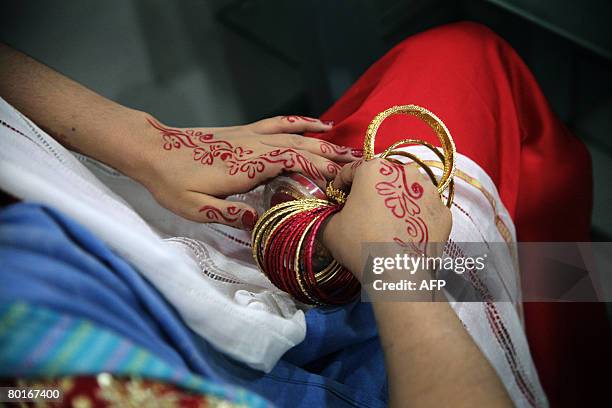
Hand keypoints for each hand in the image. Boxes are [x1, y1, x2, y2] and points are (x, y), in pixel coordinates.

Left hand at [133, 115, 361, 229]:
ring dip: (324, 140)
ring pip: (295, 134)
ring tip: (349, 148)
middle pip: (301, 146)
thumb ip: (228, 214)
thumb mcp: (194, 207)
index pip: (293, 162)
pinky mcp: (246, 132)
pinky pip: (280, 124)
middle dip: (332, 156)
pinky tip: (318, 123)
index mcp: (246, 166)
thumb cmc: (172, 182)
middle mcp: (254, 146)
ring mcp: (251, 136)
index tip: (343, 179)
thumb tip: (260, 224)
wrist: (153, 150)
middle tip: (360, 165)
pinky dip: (302, 122)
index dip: (320, 169)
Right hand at [322, 158, 451, 275]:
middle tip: (361, 215)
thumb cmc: (359, 245)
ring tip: (385, 227)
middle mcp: (405, 172)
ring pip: (406, 192)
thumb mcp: (328, 228)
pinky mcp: (444, 213)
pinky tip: (404, 236)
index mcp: (374, 169)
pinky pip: (424, 211)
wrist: (398, 274)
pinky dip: (414, 219)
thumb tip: (331, 214)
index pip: (350, 171)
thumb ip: (327, 214)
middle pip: (381, 178)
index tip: (337, 202)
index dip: (340, 187)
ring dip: (395, 203)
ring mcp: (429, 192)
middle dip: (370, 193)